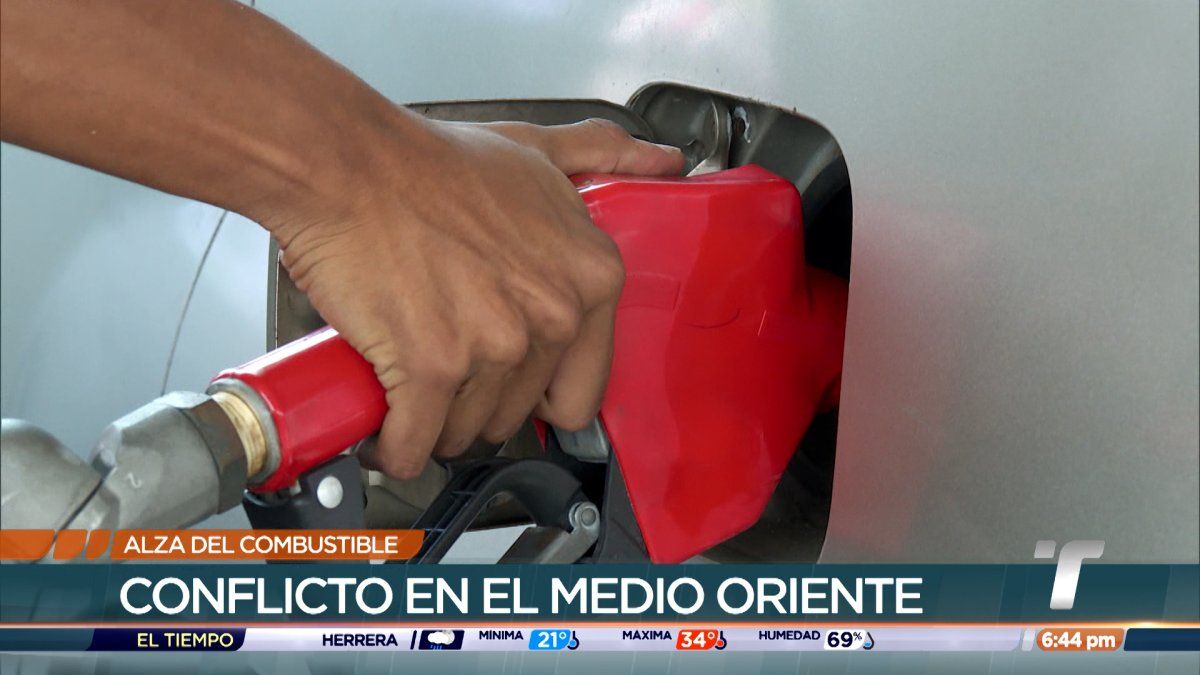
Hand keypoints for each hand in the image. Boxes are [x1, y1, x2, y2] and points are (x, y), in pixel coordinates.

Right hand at [268, 116, 682, 478]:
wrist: (347, 166)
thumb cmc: (429, 164)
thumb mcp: (537, 152)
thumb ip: (605, 157)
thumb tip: (665, 163)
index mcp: (591, 277)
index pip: (582, 391)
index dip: (535, 392)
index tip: (505, 380)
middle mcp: (554, 316)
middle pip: (517, 415)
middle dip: (476, 403)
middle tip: (443, 366)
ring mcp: (495, 346)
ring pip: (463, 433)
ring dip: (431, 424)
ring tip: (408, 385)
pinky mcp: (431, 369)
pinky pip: (412, 446)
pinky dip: (392, 447)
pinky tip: (383, 427)